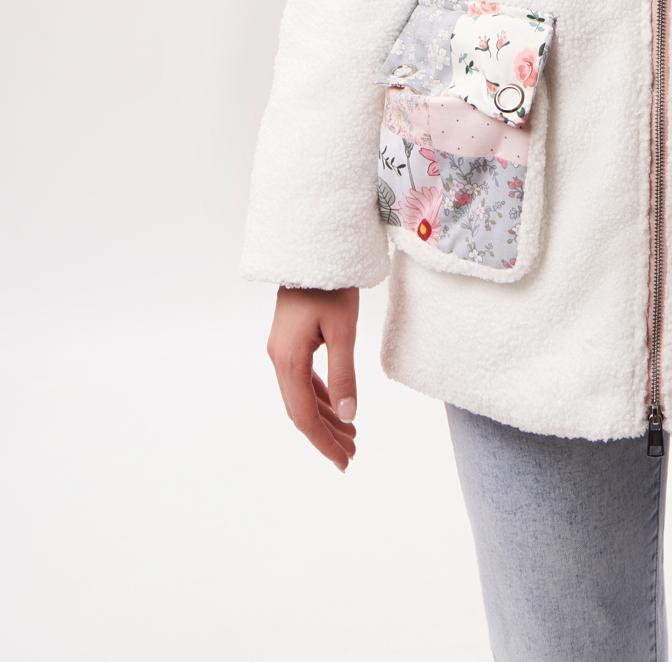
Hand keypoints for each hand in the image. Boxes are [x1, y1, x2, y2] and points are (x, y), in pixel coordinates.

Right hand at [267, 286, 359, 471]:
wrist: (311, 251)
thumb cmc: (330, 286)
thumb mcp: (343, 330)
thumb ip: (344, 375)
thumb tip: (349, 416)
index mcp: (289, 361)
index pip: (304, 415)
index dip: (323, 442)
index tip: (342, 462)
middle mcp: (279, 359)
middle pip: (301, 410)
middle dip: (325, 435)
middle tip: (351, 455)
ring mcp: (282, 351)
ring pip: (302, 396)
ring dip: (325, 417)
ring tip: (350, 436)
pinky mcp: (289, 342)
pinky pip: (303, 379)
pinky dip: (321, 396)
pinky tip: (337, 407)